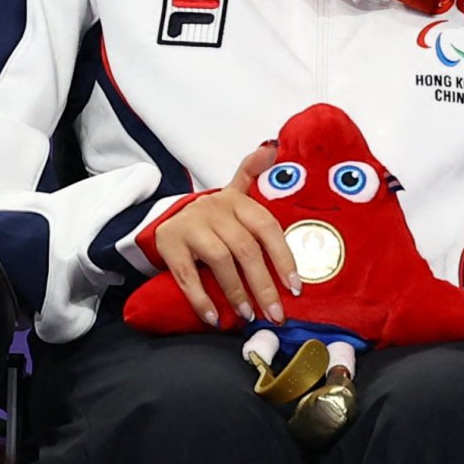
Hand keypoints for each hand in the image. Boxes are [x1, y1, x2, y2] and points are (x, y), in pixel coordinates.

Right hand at [151, 144, 298, 330]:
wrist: (167, 219)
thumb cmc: (213, 217)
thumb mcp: (233, 194)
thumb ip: (253, 174)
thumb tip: (272, 146)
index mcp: (236, 201)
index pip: (267, 227)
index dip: (283, 257)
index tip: (295, 287)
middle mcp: (214, 210)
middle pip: (245, 249)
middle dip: (263, 285)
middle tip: (276, 313)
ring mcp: (190, 227)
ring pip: (219, 260)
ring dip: (235, 291)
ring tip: (248, 314)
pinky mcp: (170, 245)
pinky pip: (186, 275)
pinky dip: (200, 298)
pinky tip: (213, 317)